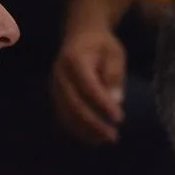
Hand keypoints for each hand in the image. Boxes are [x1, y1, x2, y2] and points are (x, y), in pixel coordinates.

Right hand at [51, 28, 126, 143]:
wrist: (80, 35)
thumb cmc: (101, 45)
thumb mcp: (115, 53)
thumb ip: (114, 75)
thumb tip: (115, 101)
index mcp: (75, 59)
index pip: (88, 86)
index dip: (103, 104)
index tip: (119, 118)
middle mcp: (60, 74)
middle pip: (73, 104)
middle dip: (93, 123)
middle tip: (113, 136)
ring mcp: (54, 86)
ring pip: (66, 113)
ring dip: (85, 130)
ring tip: (105, 139)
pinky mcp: (55, 95)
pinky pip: (63, 116)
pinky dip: (77, 129)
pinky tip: (93, 137)